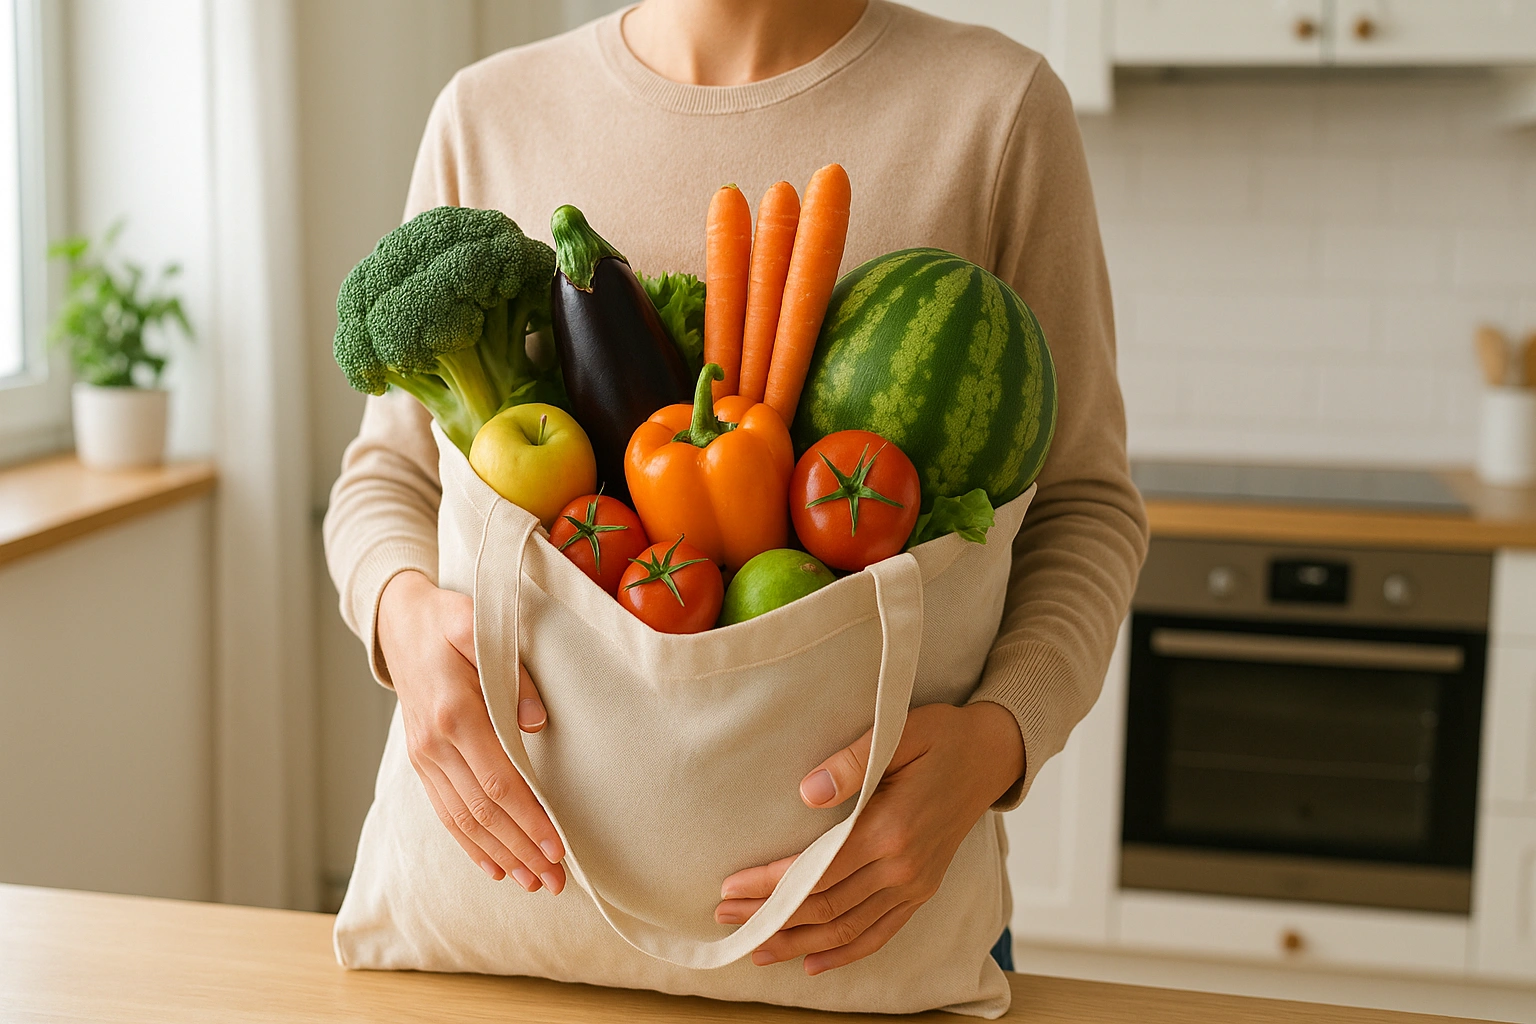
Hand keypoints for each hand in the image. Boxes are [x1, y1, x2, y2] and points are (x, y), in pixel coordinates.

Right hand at [378, 569, 565, 893]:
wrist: (402, 623)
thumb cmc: (450, 621)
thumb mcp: (478, 624)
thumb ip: (509, 668)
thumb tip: (533, 720)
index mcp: (454, 712)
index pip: (497, 781)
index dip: (528, 818)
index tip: (557, 846)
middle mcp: (435, 744)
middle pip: (483, 811)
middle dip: (522, 849)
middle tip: (556, 880)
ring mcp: (425, 757)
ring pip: (463, 821)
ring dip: (501, 855)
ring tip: (533, 882)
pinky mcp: (423, 762)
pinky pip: (446, 813)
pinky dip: (471, 844)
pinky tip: (495, 866)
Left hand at [714, 702, 1022, 974]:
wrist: (991, 755)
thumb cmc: (943, 737)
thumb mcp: (899, 733)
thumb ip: (853, 764)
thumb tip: (809, 792)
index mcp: (891, 829)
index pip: (817, 871)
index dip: (770, 885)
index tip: (731, 887)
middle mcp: (903, 867)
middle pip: (825, 907)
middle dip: (771, 917)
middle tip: (726, 918)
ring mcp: (915, 884)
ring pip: (847, 929)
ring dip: (798, 942)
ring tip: (756, 948)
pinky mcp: (922, 890)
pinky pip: (880, 933)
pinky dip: (845, 953)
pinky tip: (812, 962)